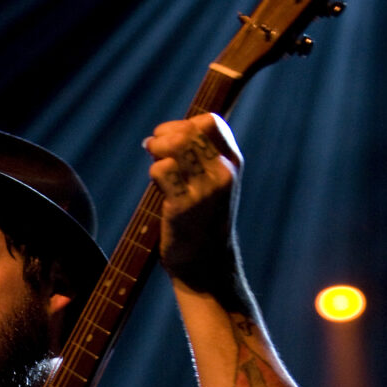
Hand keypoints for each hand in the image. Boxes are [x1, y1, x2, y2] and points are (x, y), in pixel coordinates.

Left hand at [145, 112, 242, 291]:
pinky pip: (162, 171)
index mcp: (232, 163)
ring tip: (157, 170)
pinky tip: (158, 189)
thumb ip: (199, 156)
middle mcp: (223, 173)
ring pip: (175, 145)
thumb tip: (164, 133)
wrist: (206, 264)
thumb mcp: (211, 183)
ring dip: (157, 153)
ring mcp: (206, 189)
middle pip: (188, 130)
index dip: (184, 125)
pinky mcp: (186, 205)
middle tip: (154, 151)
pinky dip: (154, 175)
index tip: (172, 142)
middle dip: (163, 136)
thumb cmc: (201, 221)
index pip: (210, 122)